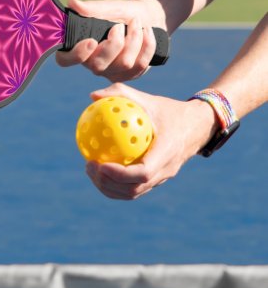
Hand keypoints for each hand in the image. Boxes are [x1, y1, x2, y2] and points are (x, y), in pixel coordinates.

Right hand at [56, 0, 165, 81]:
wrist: (147, 18)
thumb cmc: (121, 13)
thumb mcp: (108, 7)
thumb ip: (91, 8)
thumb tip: (72, 3)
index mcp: (79, 47)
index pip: (65, 60)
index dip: (76, 55)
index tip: (91, 41)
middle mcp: (92, 63)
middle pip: (98, 66)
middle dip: (114, 44)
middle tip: (119, 25)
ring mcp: (111, 72)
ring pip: (124, 64)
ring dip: (134, 38)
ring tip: (136, 23)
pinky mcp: (129, 75)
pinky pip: (140, 65)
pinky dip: (147, 44)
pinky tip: (147, 32)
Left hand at [84, 83, 218, 199]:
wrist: (197, 126)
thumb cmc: (169, 111)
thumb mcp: (148, 99)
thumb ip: (121, 94)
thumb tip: (93, 96)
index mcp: (167, 152)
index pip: (143, 173)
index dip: (120, 174)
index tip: (100, 164)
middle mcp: (166, 170)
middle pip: (134, 189)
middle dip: (107, 183)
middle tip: (89, 166)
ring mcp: (162, 178)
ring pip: (133, 193)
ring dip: (109, 187)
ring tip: (91, 170)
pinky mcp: (157, 180)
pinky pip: (134, 188)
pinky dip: (115, 185)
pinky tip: (100, 169)